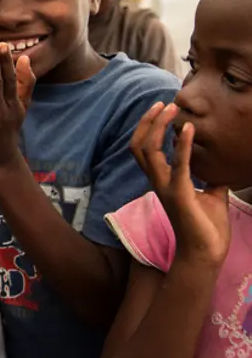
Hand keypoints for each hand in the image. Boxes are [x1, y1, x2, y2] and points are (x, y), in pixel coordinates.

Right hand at [130, 102, 229, 265]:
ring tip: (171, 110)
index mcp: (162, 180)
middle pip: (138, 146)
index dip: (148, 127)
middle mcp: (158, 181)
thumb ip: (208, 174)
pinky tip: (189, 129)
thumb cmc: (207, 226)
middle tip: (162, 104)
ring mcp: (166, 187)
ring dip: (158, 127)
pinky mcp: (180, 194)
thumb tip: (219, 160)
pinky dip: (182, 145)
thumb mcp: (211, 192)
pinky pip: (178, 165)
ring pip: (148, 151)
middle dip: (147, 122)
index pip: (144, 149)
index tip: (163, 109)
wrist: (207, 252)